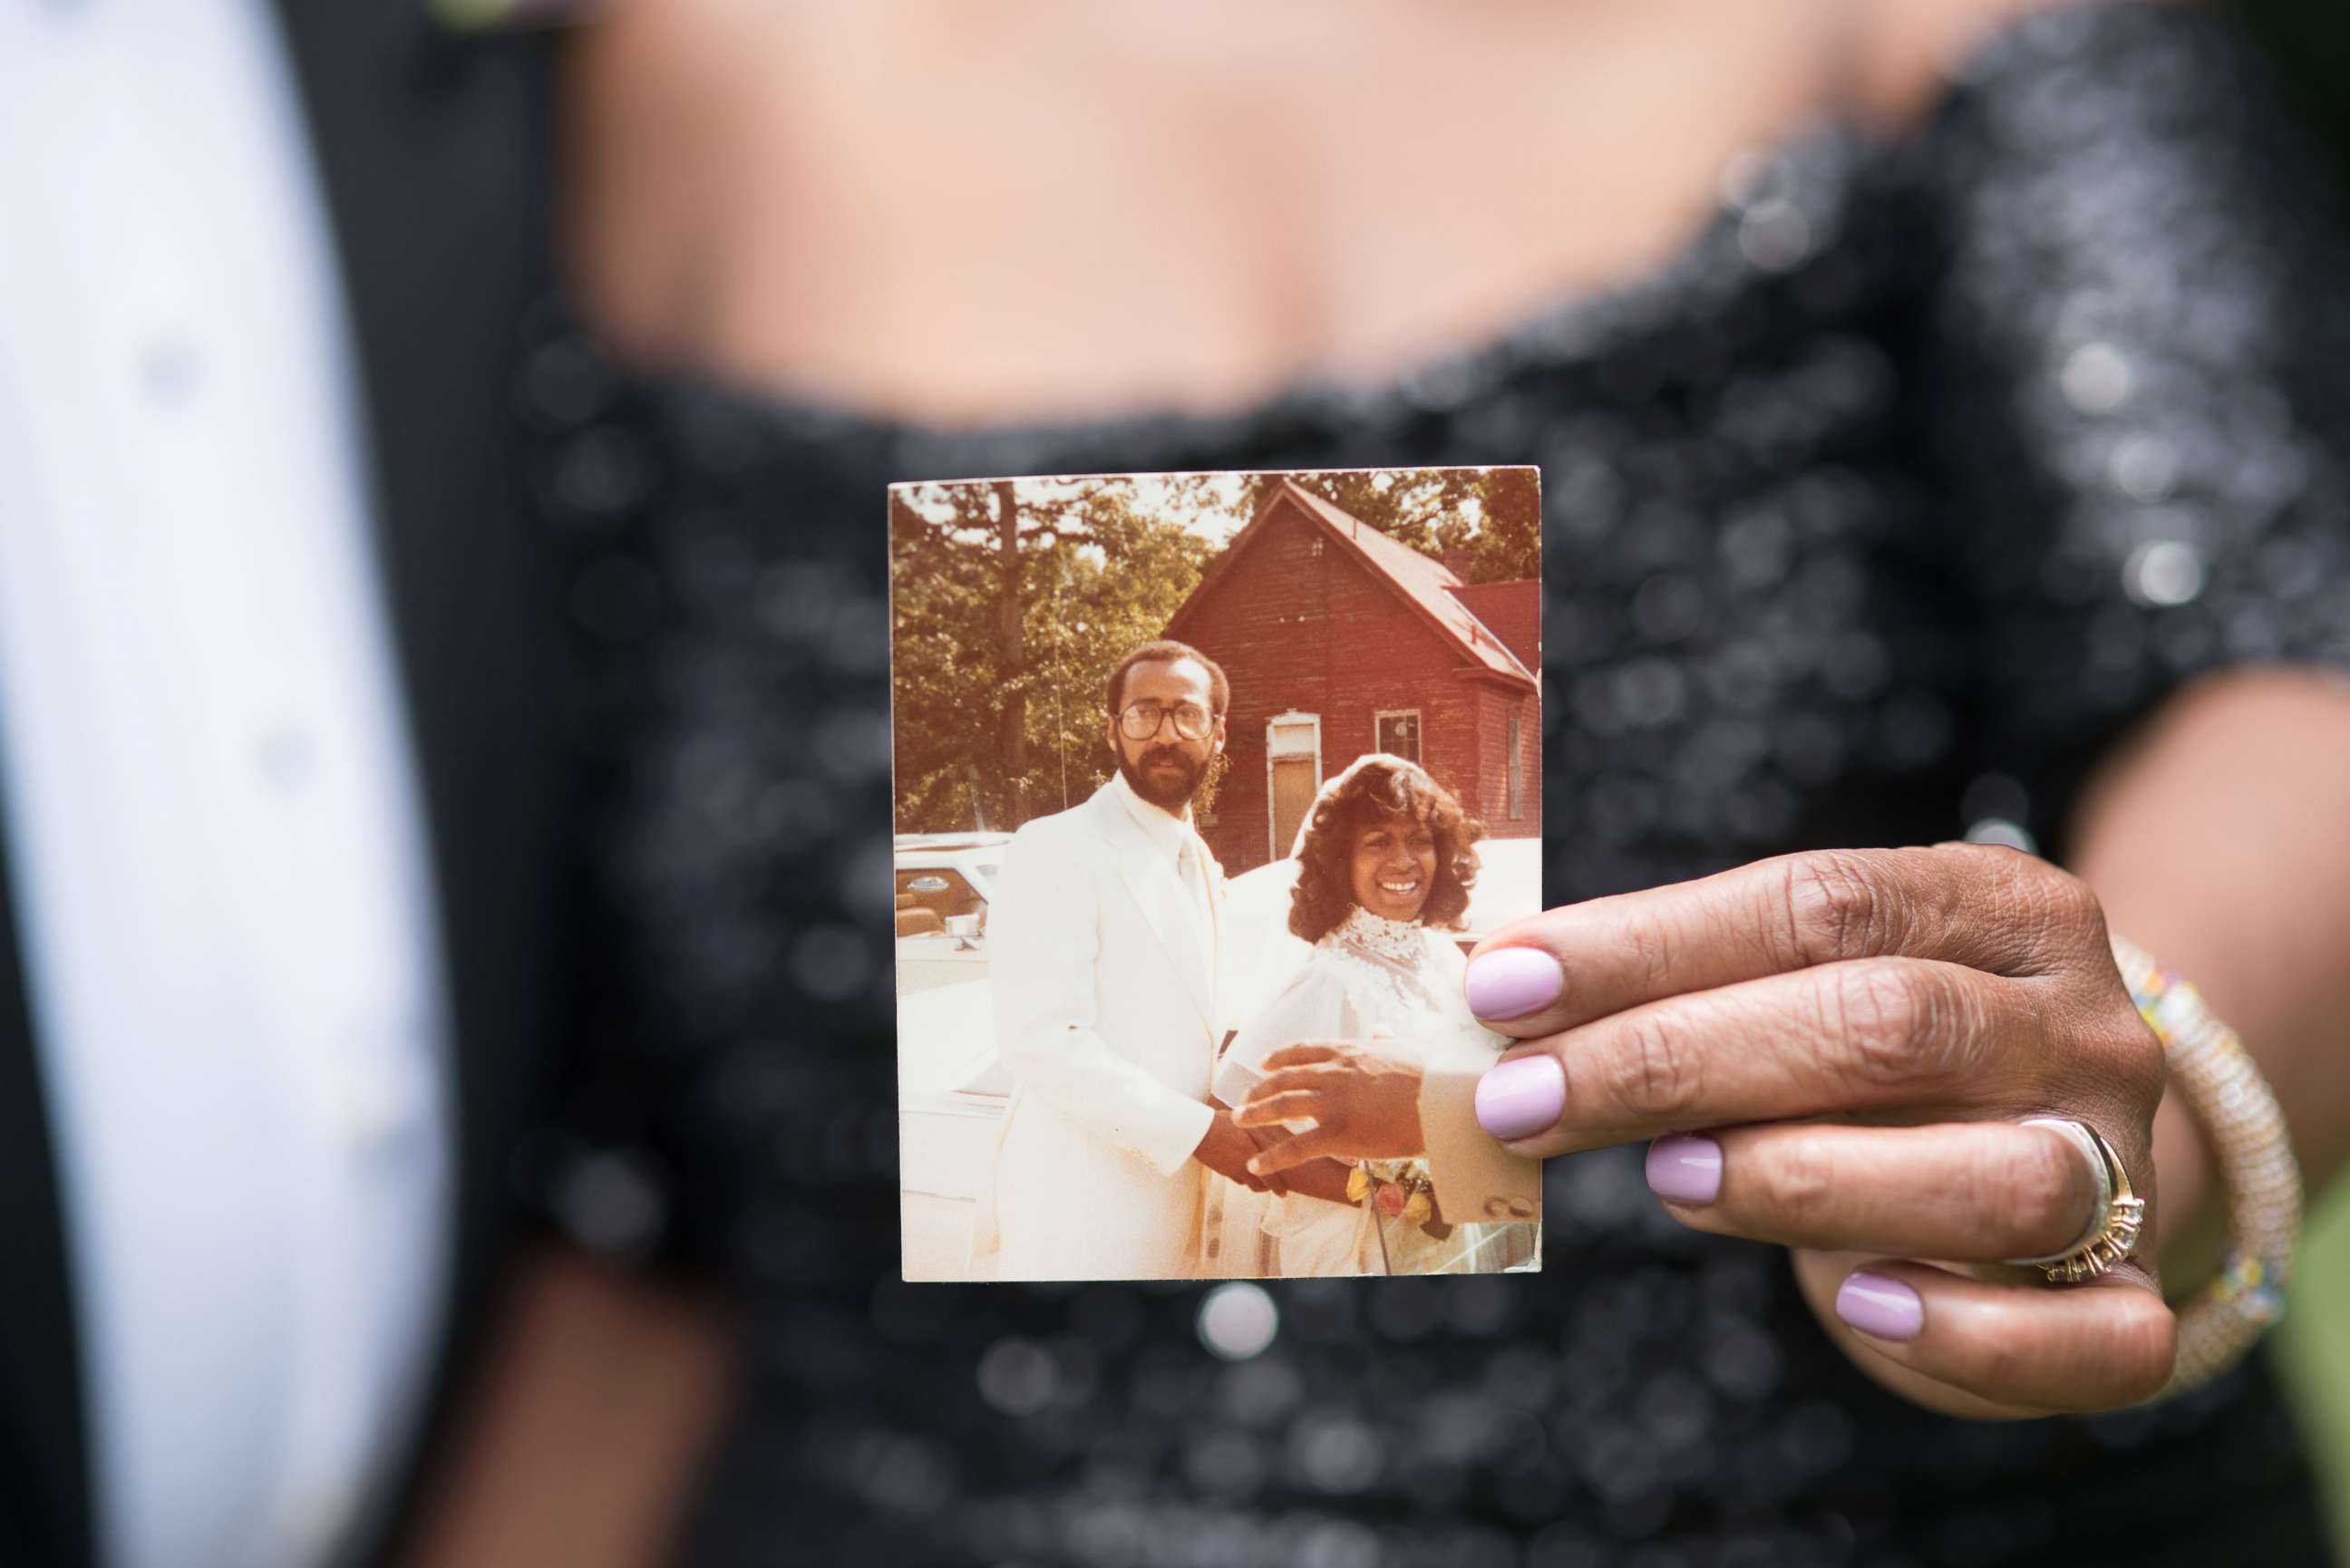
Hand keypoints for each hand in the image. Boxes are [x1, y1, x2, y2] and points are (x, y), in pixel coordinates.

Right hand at [1193, 1107, 1287, 1193]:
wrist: (1195, 1130)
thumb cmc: (1222, 1122)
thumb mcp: (1246, 1125)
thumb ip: (1261, 1134)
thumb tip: (1276, 1142)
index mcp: (1251, 1154)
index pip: (1269, 1178)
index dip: (1278, 1188)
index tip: (1283, 1195)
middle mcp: (1242, 1166)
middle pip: (1259, 1186)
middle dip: (1267, 1188)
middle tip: (1274, 1186)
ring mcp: (1230, 1169)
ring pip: (1246, 1183)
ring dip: (1254, 1183)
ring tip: (1258, 1177)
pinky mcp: (1220, 1169)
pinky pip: (1234, 1177)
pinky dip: (1240, 1176)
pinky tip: (1240, 1167)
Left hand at [1230, 1043, 1425, 1174]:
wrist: (1442, 1097)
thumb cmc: (1433, 1073)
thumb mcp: (1406, 1046)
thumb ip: (1386, 1040)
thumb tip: (1380, 1029)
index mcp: (1349, 1052)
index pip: (1305, 1050)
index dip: (1281, 1057)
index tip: (1265, 1062)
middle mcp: (1333, 1073)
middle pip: (1286, 1078)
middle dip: (1262, 1088)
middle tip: (1245, 1098)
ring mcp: (1332, 1103)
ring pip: (1282, 1106)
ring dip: (1256, 1113)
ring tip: (1239, 1121)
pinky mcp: (1338, 1133)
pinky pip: (1296, 1147)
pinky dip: (1272, 1157)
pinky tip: (1255, 1165)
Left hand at [1467, 845, 2171, 1416]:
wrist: (2061, 1157)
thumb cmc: (1883, 1066)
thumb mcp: (1806, 989)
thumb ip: (1692, 989)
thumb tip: (1507, 1003)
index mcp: (1999, 906)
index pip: (1819, 902)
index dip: (1648, 945)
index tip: (1503, 987)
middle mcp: (2081, 1022)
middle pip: (1888, 1026)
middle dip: (1676, 1060)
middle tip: (1522, 1098)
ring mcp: (2123, 1160)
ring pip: (1999, 1181)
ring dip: (1809, 1180)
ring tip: (1674, 1179)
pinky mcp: (2132, 1299)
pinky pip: (2087, 1336)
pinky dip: (1963, 1332)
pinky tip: (1856, 1303)